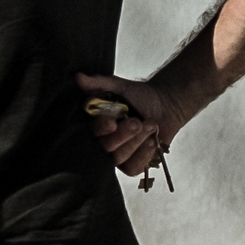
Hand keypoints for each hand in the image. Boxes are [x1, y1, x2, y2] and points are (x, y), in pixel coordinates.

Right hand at [74, 70, 190, 177]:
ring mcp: (117, 155)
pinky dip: (143, 154)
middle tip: (137, 122)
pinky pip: (133, 167)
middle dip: (122, 135)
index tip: (112, 122)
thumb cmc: (140, 97)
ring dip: (136, 142)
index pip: (91, 131)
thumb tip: (79, 78)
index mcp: (96, 124)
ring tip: (150, 125)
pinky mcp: (132, 165)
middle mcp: (103, 142)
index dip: (100, 129)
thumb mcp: (120, 86)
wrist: (165, 105)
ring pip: (118, 158)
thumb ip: (99, 83)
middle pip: (104, 148)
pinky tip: (151, 142)